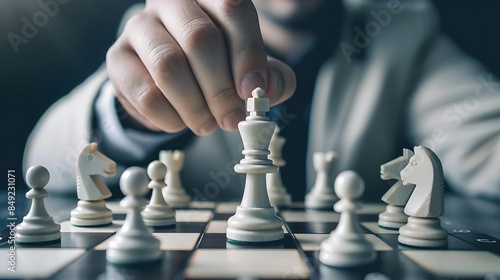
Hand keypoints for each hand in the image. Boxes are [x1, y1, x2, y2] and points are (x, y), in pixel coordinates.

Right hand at [106, 0, 295, 134]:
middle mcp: (172, 2)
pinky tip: (180, 122)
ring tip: (209, 125)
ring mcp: (140, 27)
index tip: (253, 91)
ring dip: (195, 106)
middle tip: (232, 119)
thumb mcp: (248, 70)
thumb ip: (270, 78)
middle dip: (221, 88)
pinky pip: (144, 92)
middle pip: (199, 38)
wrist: (166, 80)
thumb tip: (267, 90)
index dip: (247, 53)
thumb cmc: (215, 69)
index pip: (232, 9)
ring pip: (169, 66)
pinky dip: (169, 117)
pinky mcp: (117, 57)